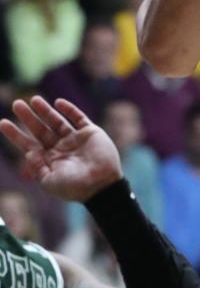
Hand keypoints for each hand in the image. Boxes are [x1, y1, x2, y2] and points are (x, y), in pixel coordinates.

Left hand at [0, 96, 121, 202]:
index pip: (29, 144)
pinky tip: (58, 102)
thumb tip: (28, 151)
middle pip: (40, 129)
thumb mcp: (49, 182)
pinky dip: (69, 109)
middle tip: (16, 104)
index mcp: (50, 160)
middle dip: (28, 117)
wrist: (102, 185)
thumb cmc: (75, 188)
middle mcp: (61, 148)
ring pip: (57, 121)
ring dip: (45, 110)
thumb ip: (37, 166)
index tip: (3, 122)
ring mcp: (75, 139)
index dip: (15, 134)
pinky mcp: (90, 132)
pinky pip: (78, 118)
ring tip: (33, 99)